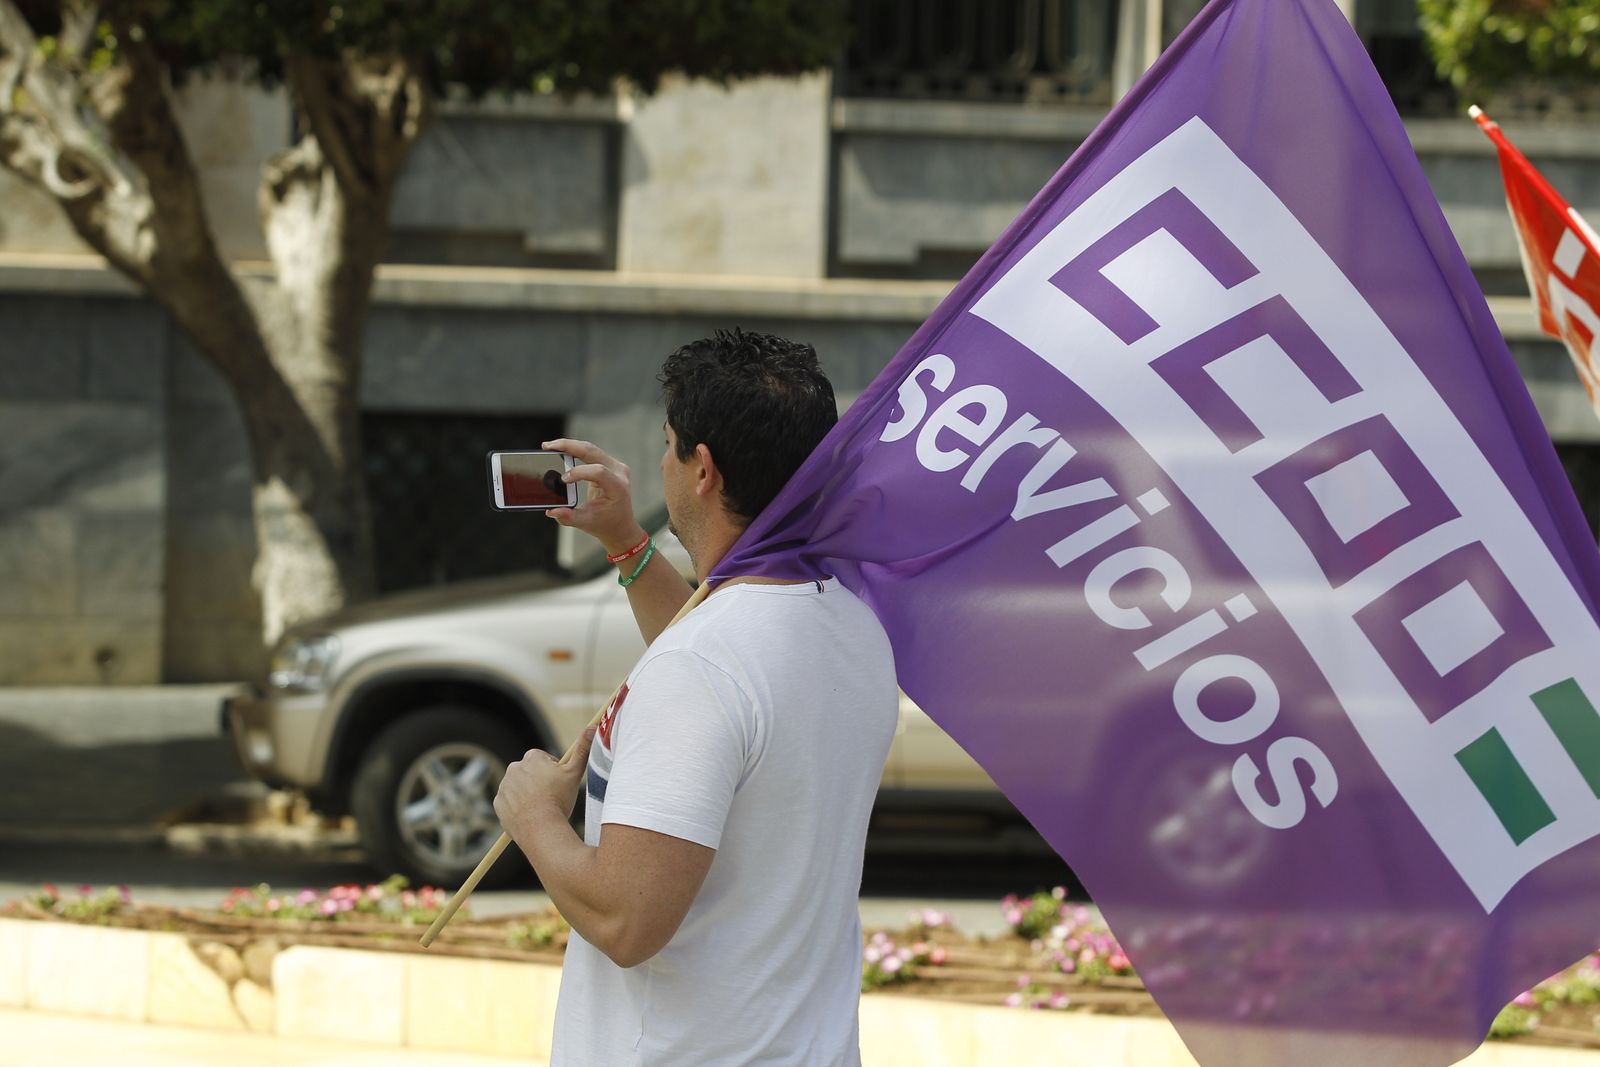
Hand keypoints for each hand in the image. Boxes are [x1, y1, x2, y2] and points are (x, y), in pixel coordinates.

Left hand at [494, 726, 596, 834]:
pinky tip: (529, 815)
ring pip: (519, 787)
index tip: (559, 783)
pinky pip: (509, 802)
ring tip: (541, 807)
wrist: (540, 828)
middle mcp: (514, 768)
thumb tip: (593, 726)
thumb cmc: (559, 799)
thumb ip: (582, 749)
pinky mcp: (498, 803)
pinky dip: (517, 807)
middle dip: (538, 781)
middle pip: (529, 772)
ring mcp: (504, 786)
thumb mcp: (575, 773)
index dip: (553, 771)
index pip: (542, 759)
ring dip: (527, 793)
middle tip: (551, 796)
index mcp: (532, 758)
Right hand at [542, 438, 647, 556]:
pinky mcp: (609, 464)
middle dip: (568, 446)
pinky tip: (559, 450)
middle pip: (592, 452)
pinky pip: (590, 453)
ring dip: (569, 445)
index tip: (563, 480)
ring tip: (549, 446)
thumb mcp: (586, 523)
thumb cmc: (605, 524)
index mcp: (618, 487)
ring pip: (590, 449)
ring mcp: (615, 466)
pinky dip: (574, 450)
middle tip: (547, 446)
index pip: (599, 472)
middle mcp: (619, 472)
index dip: (579, 472)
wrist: (620, 525)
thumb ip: (569, 518)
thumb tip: (551, 511)